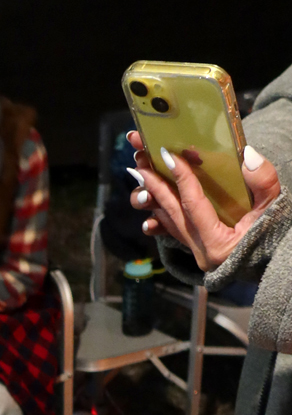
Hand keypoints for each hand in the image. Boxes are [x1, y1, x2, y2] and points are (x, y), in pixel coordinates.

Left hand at [126, 131, 281, 270]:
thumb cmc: (273, 235)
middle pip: (171, 212)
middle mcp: (200, 251)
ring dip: (153, 194)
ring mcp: (195, 251)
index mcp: (217, 246)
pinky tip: (148, 196)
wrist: (275, 260)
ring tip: (139, 172)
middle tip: (140, 159)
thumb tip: (247, 154)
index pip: (193, 206)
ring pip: (167, 220)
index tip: (168, 154)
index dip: (181, 179)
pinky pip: (171, 228)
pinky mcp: (195, 247)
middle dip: (154, 183)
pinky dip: (159, 210)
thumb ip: (263, 183)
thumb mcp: (273, 208)